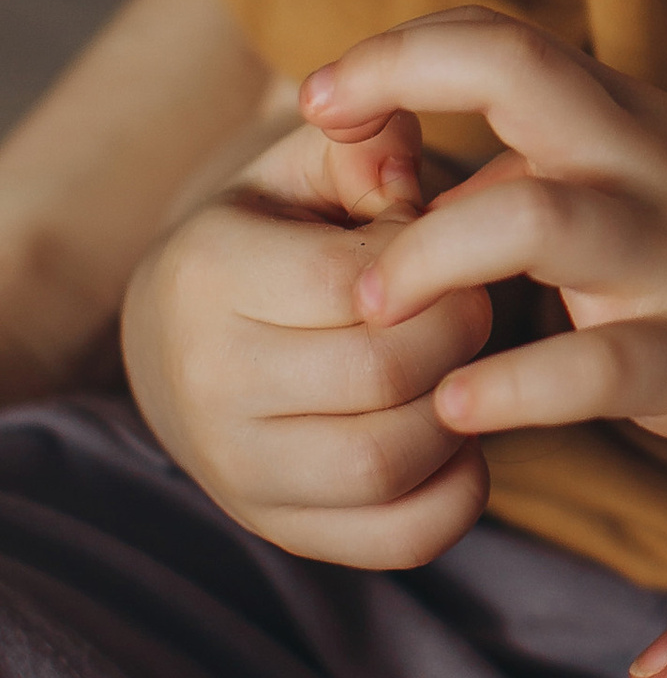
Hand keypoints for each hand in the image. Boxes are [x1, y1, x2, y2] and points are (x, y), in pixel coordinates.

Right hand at [122, 111, 494, 563]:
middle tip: (469, 305)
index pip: (355, 282)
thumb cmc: (276, 235)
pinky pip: (401, 537)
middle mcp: (209, 382)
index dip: (432, 261)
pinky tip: (455, 437)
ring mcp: (239, 469)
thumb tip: (398, 140)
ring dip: (458, 414)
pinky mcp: (282, 528)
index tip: (447, 246)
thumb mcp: (305, 168)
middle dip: (457, 333)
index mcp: (208, 272)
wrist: (186, 342)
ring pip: (387, 463)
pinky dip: (456, 492)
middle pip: (383, 374)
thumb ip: (363, 140)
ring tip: (459, 368)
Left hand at [301, 12, 666, 466]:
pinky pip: (600, 366)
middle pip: (518, 77)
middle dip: (402, 89)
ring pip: (540, 219)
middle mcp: (642, 169)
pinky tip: (459, 412)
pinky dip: (518, 387)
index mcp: (624, 122)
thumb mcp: (654, 178)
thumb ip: (541, 169)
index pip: (497, 39)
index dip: (395, 53)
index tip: (319, 98)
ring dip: (431, 260)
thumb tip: (420, 178)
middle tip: (329, 160)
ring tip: (370, 312)